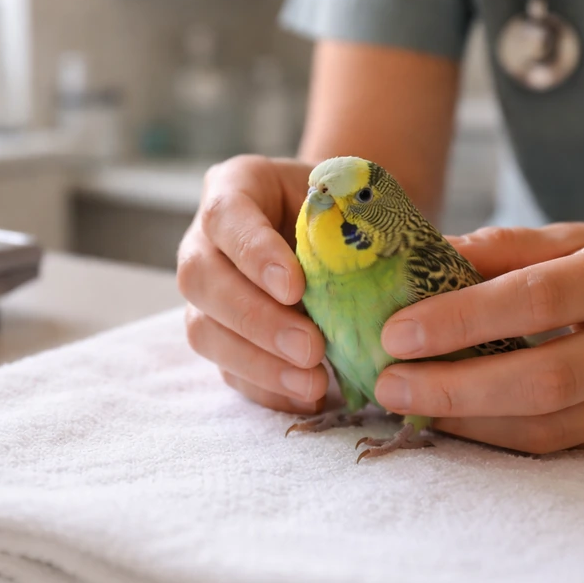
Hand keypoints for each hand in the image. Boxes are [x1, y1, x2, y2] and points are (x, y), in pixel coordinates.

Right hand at [177, 155, 329, 414]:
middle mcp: (205, 239)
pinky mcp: (219, 336)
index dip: (254, 254)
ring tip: (313, 383)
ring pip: (205, 330)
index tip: (294, 287)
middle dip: (256, 319)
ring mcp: (205, 292)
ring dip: (258, 363)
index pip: (226, 216)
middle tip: (311, 348)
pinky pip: (226, 368)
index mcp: (235, 186)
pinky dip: (265, 388)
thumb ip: (351, 220)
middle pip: (203, 279)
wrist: (340, 229)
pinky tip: (305, 396)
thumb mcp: (349, 195)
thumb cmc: (344, 207)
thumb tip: (381, 267)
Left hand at [373, 223, 583, 453]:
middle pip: (547, 377)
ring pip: (550, 425)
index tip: (397, 330)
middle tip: (387, 382)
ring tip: (404, 403)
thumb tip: (420, 259)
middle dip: (456, 386)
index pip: (541, 298)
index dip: (464, 318)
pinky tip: (447, 420)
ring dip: (467, 420)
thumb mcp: (575, 238)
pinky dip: (493, 436)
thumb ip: (503, 247)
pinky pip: (556, 445)